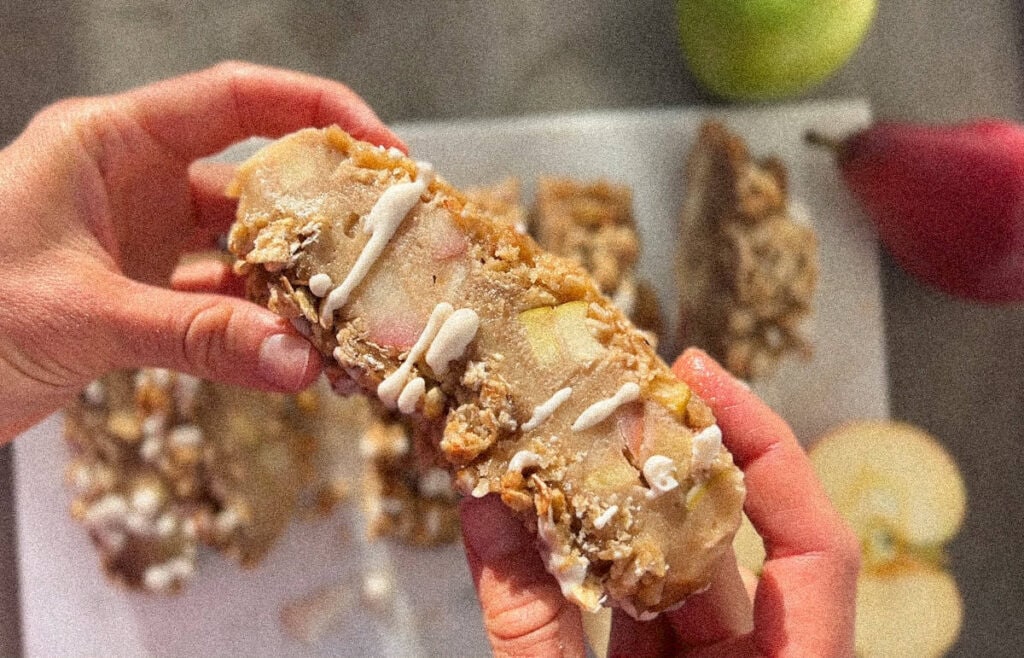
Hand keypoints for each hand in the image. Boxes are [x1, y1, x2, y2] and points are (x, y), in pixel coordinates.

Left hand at [0, 61, 403, 441]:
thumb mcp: (82, 315)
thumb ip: (195, 339)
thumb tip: (298, 362)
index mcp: (110, 143)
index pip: (234, 99)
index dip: (316, 110)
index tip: (382, 147)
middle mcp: (133, 182)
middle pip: (253, 177)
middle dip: (320, 210)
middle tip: (387, 240)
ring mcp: (140, 240)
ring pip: (240, 249)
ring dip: (291, 282)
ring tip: (349, 310)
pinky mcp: (140, 295)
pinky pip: (217, 303)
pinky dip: (255, 327)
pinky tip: (294, 350)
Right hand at [459, 348, 859, 656]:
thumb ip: (528, 620)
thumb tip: (482, 503)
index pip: (814, 546)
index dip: (767, 448)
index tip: (698, 377)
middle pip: (722, 542)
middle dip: (658, 463)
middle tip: (603, 389)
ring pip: (666, 571)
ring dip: (609, 508)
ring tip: (557, 439)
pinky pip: (631, 610)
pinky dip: (588, 564)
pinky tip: (543, 515)